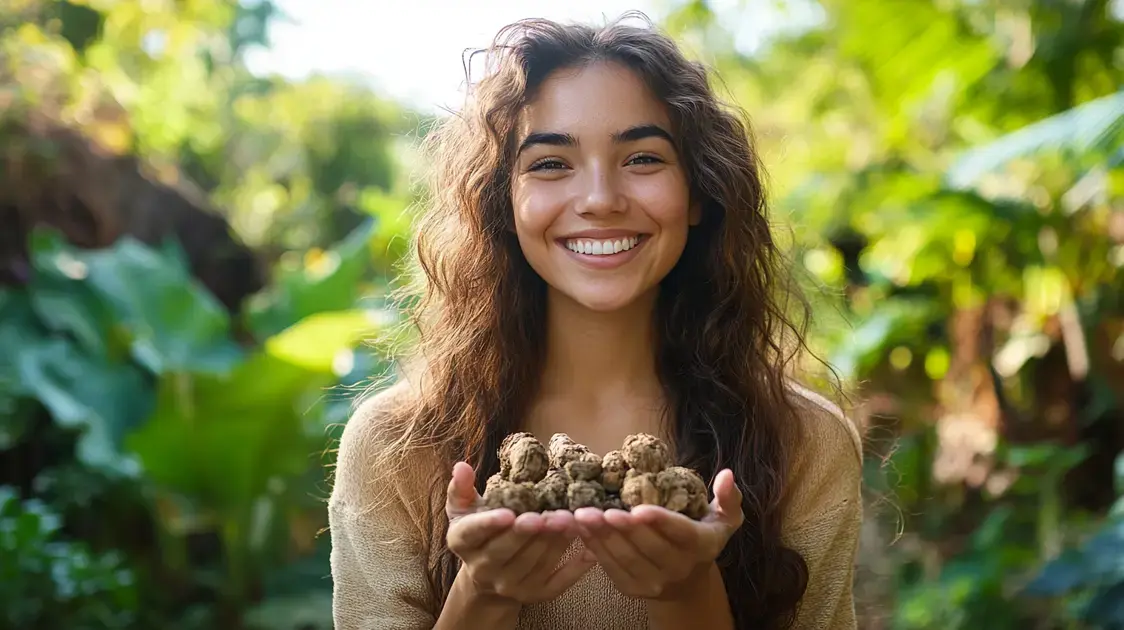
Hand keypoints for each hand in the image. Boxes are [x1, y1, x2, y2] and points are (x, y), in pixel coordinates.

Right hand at [446, 462, 594, 603]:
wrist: (486, 575)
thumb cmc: (478, 531)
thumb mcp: (464, 508)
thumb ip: (461, 487)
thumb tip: (461, 466)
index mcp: (463, 542)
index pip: (474, 532)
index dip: (490, 523)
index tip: (508, 513)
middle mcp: (483, 569)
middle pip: (507, 550)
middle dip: (531, 532)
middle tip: (552, 513)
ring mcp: (509, 585)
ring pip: (535, 563)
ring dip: (556, 542)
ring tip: (572, 519)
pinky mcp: (534, 595)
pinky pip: (557, 583)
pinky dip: (575, 568)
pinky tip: (589, 549)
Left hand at [574, 468, 743, 599]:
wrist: (688, 583)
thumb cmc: (704, 537)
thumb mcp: (725, 519)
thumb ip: (729, 498)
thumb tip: (727, 475)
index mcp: (702, 547)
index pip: (681, 534)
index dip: (659, 522)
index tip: (638, 508)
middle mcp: (679, 569)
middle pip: (648, 548)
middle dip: (623, 529)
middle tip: (600, 509)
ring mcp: (654, 583)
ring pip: (625, 558)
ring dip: (602, 536)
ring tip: (583, 515)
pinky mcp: (632, 589)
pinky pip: (610, 567)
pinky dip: (594, 547)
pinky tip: (581, 528)